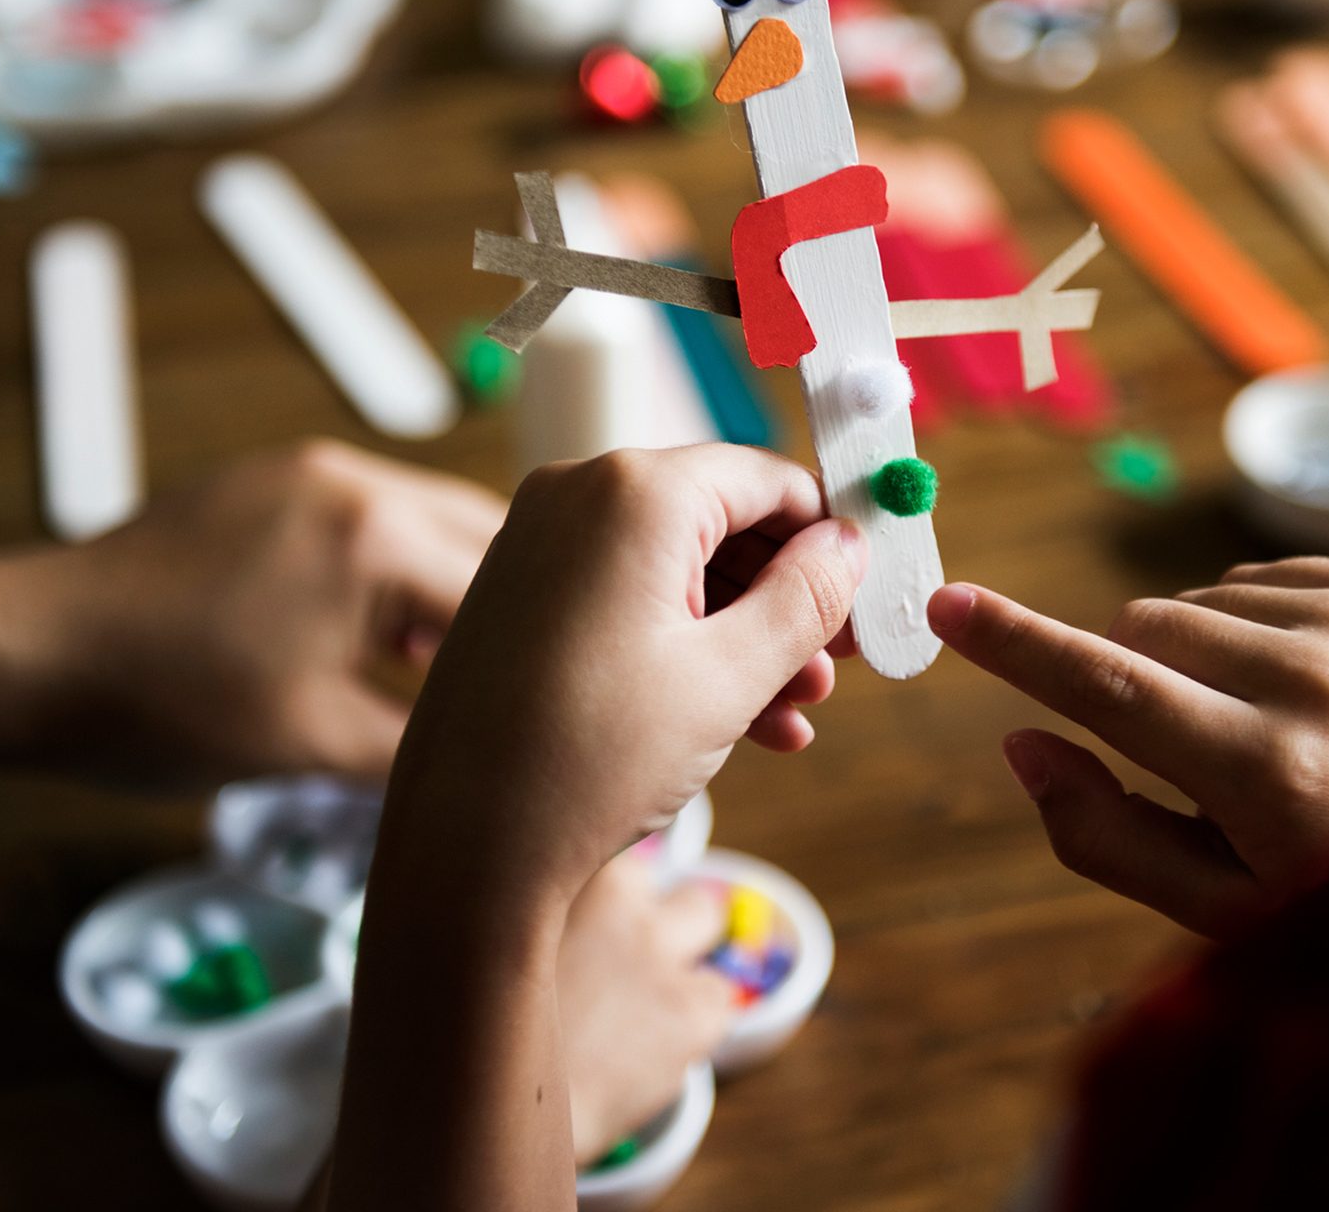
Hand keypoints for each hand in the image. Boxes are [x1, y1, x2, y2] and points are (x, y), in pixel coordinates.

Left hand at [32, 441, 505, 783]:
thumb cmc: (160, 707)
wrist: (24, 654)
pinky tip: (385, 636)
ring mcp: (310, 471)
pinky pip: (373, 516)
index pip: (509, 596)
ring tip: (463, 671)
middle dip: (522, 613)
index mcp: (378, 538)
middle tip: (540, 689)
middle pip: (490, 540)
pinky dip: (400, 568)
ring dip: (459, 588)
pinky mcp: (270, 481)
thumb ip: (421, 748)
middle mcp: (357, 481)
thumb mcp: (312, 746)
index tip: (572, 710)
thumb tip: (500, 774)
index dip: (546, 661)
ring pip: (432, 522)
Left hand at [327, 447, 857, 1211]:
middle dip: (785, 598)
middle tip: (835, 669)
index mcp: (635, 491)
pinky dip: (682, 649)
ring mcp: (538, 545)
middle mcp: (577, 495)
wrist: (461, 850)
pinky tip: (738, 724)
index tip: (867, 600)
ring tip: (794, 714)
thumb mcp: (731, 677)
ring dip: (743, 636)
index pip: (767, 479)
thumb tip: (847, 546)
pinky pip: (624, 600)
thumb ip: (805, 599)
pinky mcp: (516, 597)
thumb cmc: (593, 758)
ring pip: (675, 570)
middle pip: (720, 521)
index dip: (828, 539)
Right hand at [931, 559, 1328, 935]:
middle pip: (1139, 630)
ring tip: (1276, 734)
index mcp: (1266, 772)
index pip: (1108, 686)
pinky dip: (1255, 629)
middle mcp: (1316, 683)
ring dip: (1200, 657)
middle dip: (1134, 681)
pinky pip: (1256, 579)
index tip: (946, 605)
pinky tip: (1308, 694)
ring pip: (1195, 602)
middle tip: (1202, 760)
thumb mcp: (1216, 905)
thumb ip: (1101, 832)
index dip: (1016, 647)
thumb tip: (1020, 741)